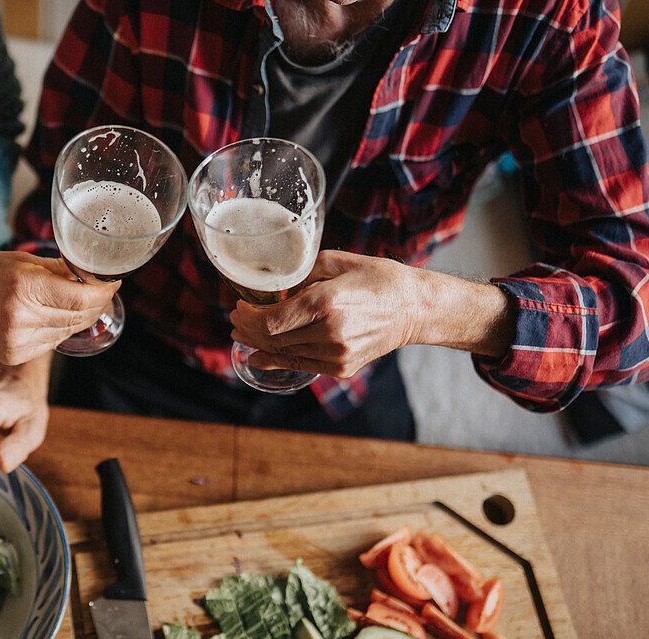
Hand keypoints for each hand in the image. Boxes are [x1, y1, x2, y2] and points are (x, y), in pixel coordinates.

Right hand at [0, 251, 118, 364]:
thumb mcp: (21, 261)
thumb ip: (59, 270)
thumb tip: (93, 273)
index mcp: (24, 287)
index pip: (81, 298)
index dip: (103, 292)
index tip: (111, 282)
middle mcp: (21, 318)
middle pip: (78, 317)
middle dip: (96, 303)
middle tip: (101, 290)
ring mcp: (17, 341)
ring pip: (67, 332)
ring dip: (79, 317)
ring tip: (76, 300)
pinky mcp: (14, 356)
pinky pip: (51, 343)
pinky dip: (59, 329)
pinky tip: (52, 316)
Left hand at [229, 251, 513, 377]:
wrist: (414, 308)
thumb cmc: (378, 279)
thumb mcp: (337, 262)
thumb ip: (302, 274)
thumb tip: (273, 286)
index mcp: (326, 303)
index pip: (272, 321)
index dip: (248, 317)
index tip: (238, 307)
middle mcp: (330, 332)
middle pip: (274, 339)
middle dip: (248, 330)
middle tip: (234, 322)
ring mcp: (337, 353)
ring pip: (284, 353)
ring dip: (258, 346)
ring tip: (242, 337)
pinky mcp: (342, 366)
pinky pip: (301, 364)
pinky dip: (277, 360)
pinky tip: (259, 356)